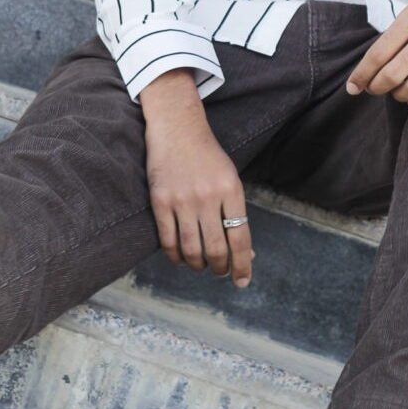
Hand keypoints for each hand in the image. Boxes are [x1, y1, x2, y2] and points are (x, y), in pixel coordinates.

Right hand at [144, 107, 255, 286]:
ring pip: (191, 249)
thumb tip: (246, 253)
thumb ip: (236, 213)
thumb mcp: (230, 179)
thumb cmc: (208, 155)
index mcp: (231, 190)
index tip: (243, 281)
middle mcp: (208, 196)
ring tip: (202, 266)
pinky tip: (181, 258)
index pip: (240, 238)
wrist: (177, 127)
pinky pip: (168, 240)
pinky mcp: (160, 201)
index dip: (243, 265)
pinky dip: (176, 256)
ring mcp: (182, 200)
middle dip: (221, 268)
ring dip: (198, 266)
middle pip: (216, 249)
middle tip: (221, 272)